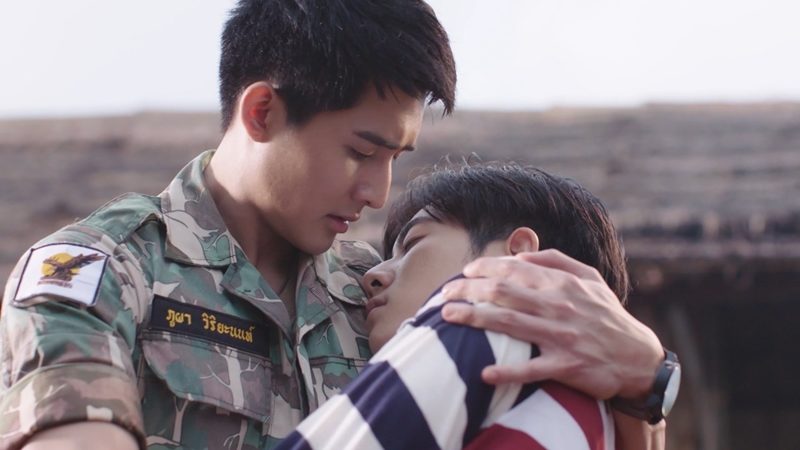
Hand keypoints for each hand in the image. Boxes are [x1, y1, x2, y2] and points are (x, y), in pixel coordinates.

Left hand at [440, 249, 662, 399]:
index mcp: (562, 283)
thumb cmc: (606, 314)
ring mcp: (561, 337)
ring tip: (447, 317)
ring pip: (508, 324)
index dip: (483, 267)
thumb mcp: (590, 277)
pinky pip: (531, 369)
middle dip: (468, 290)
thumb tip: (521, 252)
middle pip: (503, 293)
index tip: (463, 272)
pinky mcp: (565, 367)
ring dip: (474, 319)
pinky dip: (507, 370)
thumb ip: (556, 260)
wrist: (637, 357)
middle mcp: (559, 306)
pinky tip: (484, 371)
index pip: (514, 268)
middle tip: (444, 294)